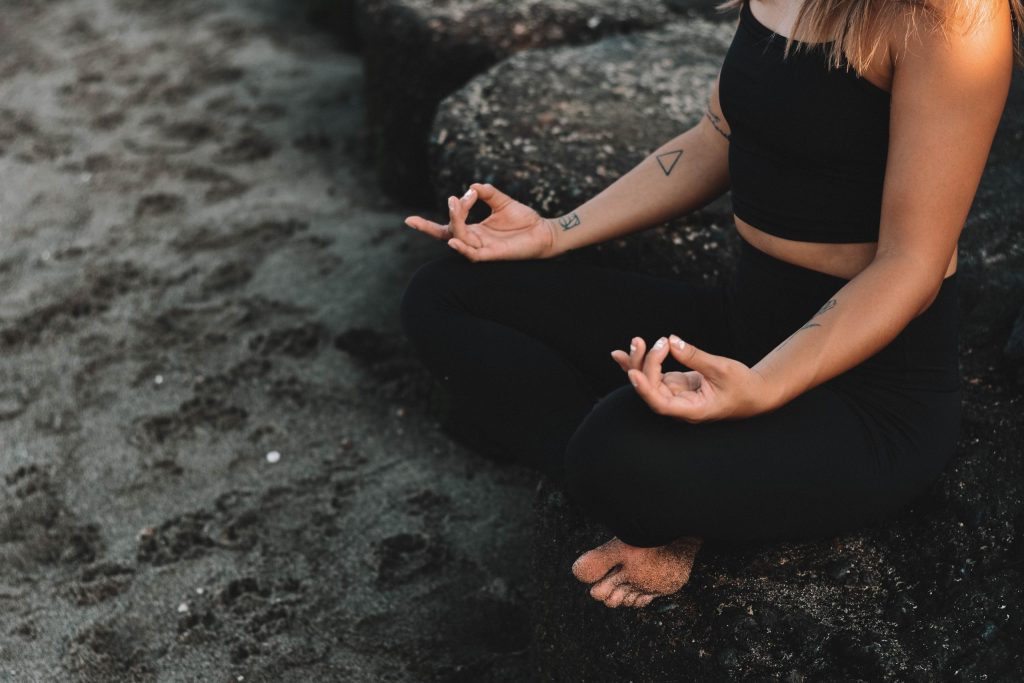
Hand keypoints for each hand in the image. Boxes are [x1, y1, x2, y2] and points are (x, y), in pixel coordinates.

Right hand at [403, 182, 558, 260]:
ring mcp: (482, 249)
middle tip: (453, 199)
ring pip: (459, 238)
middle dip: (443, 218)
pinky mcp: (492, 255)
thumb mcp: (503, 202)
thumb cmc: (524, 220)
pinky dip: (462, 247)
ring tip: (456, 205)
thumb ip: (488, 193)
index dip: (429, 224)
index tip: (436, 206)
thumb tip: (473, 186)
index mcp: (474, 230)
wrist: (544, 232)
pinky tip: (453, 240)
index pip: (446, 227)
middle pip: (448, 232)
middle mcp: (475, 240)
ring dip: (456, 222)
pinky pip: (472, 254)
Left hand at [610, 335, 776, 422]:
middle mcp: (679, 406)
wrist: (753, 393)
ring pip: (649, 381)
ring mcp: (675, 395)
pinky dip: (642, 362)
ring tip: (634, 342)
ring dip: (638, 362)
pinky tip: (625, 352)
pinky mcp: (675, 385)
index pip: (662, 404)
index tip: (634, 373)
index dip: (645, 390)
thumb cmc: (742, 386)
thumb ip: (694, 356)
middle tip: (643, 341)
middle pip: (651, 390)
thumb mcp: (721, 369)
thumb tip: (672, 341)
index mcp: (692, 410)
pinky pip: (653, 374)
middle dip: (642, 365)